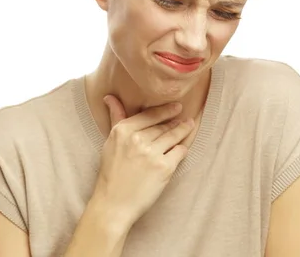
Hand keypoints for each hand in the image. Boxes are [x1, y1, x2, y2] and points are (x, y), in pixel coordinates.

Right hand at [91, 94, 193, 226]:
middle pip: (162, 126)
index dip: (165, 110)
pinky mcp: (164, 167)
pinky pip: (179, 152)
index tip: (176, 107)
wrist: (114, 203)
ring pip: (172, 136)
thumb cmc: (111, 173)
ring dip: (183, 130)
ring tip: (189, 125)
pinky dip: (182, 149)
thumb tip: (110, 97)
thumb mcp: (110, 142)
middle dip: (175, 121)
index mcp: (122, 130)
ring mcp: (151, 153)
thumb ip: (115, 117)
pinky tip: (184, 146)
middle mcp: (137, 139)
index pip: (149, 115)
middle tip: (185, 118)